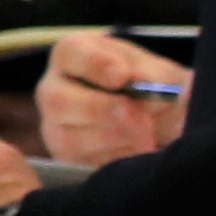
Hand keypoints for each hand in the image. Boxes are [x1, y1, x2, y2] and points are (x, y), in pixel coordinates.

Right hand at [33, 29, 192, 166]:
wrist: (162, 120)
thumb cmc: (155, 87)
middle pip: (58, 100)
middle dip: (104, 111)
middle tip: (140, 119)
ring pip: (69, 137)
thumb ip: (152, 75)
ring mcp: (54, 124)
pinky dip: (117, 157)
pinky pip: (83, 162)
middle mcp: (53, 87)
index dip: (96, 66)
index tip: (123, 77)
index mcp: (74, 54)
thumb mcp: (162, 74)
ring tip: (147, 136)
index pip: (71, 53)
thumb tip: (140, 81)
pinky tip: (136, 148)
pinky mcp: (65, 155)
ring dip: (116, 139)